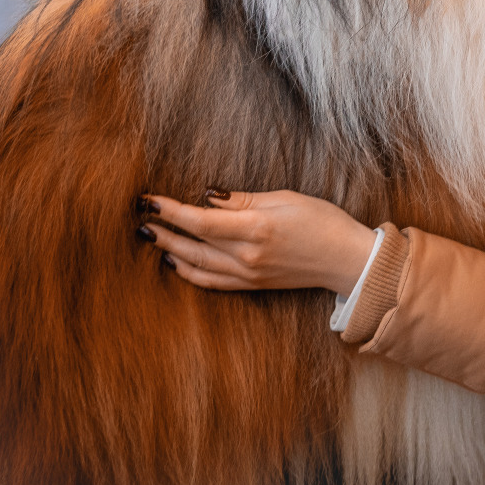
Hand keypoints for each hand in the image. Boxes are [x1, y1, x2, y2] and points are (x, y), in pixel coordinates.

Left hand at [136, 189, 377, 294]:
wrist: (346, 260)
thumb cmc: (322, 221)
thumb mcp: (285, 198)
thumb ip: (243, 201)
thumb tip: (208, 199)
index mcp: (257, 229)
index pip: (201, 222)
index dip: (171, 211)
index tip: (149, 200)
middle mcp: (248, 256)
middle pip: (192, 245)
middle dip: (162, 230)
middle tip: (139, 217)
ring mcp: (249, 275)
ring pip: (197, 265)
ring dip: (170, 251)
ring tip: (150, 236)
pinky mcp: (252, 286)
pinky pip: (212, 282)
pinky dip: (189, 272)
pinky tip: (176, 262)